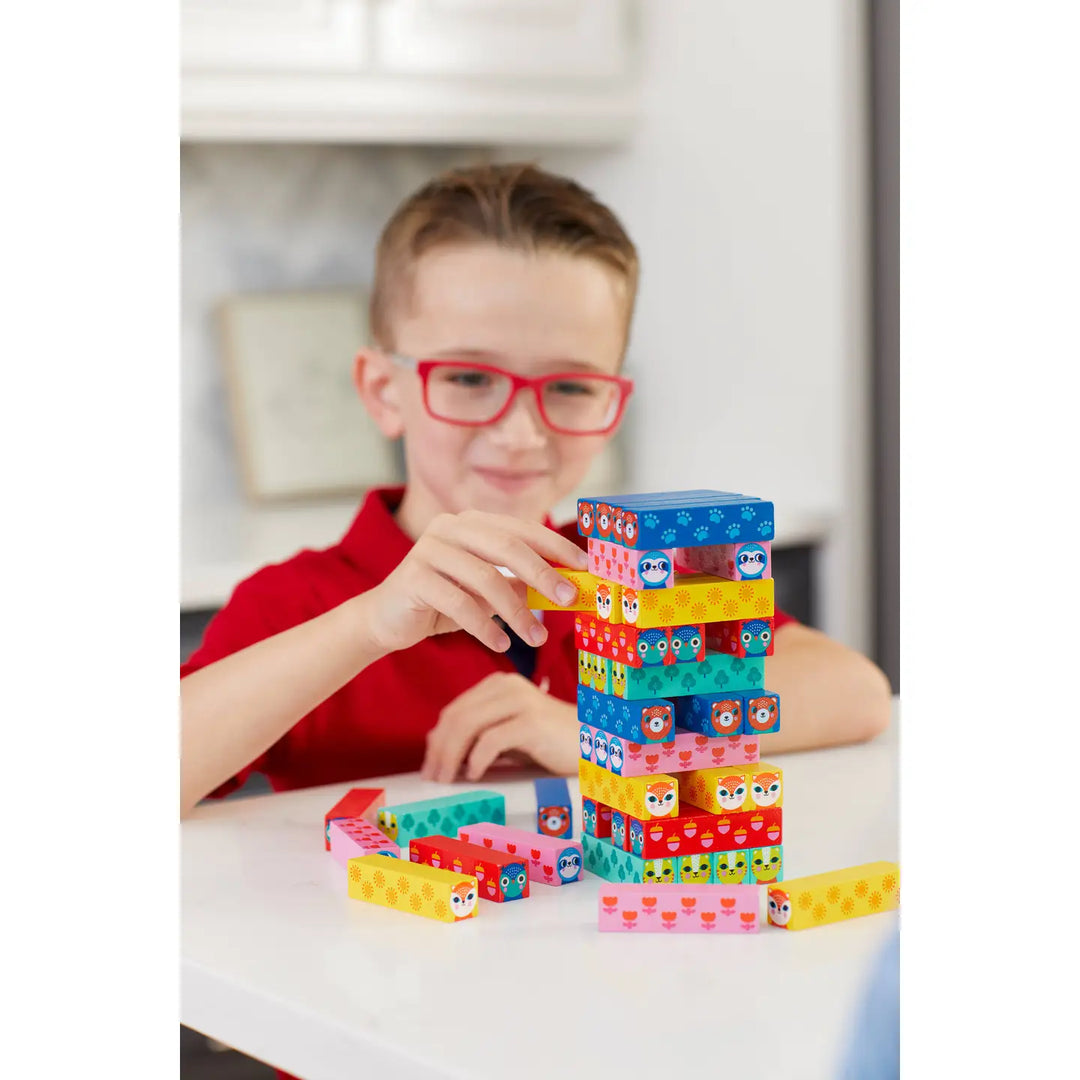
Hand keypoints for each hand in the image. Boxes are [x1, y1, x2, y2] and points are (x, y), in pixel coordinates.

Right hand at [363, 511, 587, 655]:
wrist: (386, 620)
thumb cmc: (444, 603)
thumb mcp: (488, 593)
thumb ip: (521, 585)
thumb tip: (567, 588)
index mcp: (472, 522)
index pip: (522, 528)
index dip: (556, 546)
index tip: (585, 567)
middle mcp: (450, 527)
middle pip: (508, 546)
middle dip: (543, 574)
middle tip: (568, 600)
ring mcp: (428, 549)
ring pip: (486, 578)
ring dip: (517, 612)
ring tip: (535, 639)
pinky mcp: (413, 577)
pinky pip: (459, 603)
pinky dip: (485, 626)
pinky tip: (500, 644)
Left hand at [421, 672, 579, 782]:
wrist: (594, 743)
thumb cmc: (550, 743)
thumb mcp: (509, 736)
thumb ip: (480, 736)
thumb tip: (440, 753)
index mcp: (498, 685)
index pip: (455, 710)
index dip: (436, 740)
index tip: (429, 767)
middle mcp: (507, 687)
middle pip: (457, 716)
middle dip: (439, 750)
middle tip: (433, 778)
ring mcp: (520, 701)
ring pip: (468, 725)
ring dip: (451, 756)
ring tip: (448, 779)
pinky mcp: (532, 721)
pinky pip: (492, 740)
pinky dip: (476, 759)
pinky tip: (474, 774)